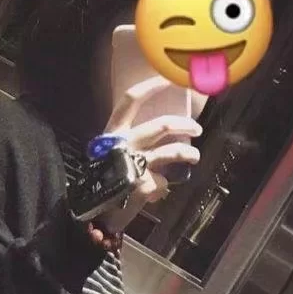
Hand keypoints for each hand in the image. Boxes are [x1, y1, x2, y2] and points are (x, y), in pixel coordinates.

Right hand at [99, 76, 201, 235]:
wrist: (95, 213)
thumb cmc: (107, 178)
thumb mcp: (113, 153)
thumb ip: (134, 141)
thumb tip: (165, 132)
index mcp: (114, 132)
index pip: (131, 100)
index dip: (152, 86)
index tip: (169, 79)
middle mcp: (124, 144)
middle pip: (163, 124)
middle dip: (185, 124)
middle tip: (197, 128)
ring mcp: (136, 163)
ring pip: (173, 151)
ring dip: (189, 153)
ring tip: (194, 156)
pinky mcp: (145, 184)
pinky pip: (166, 180)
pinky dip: (166, 184)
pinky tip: (160, 190)